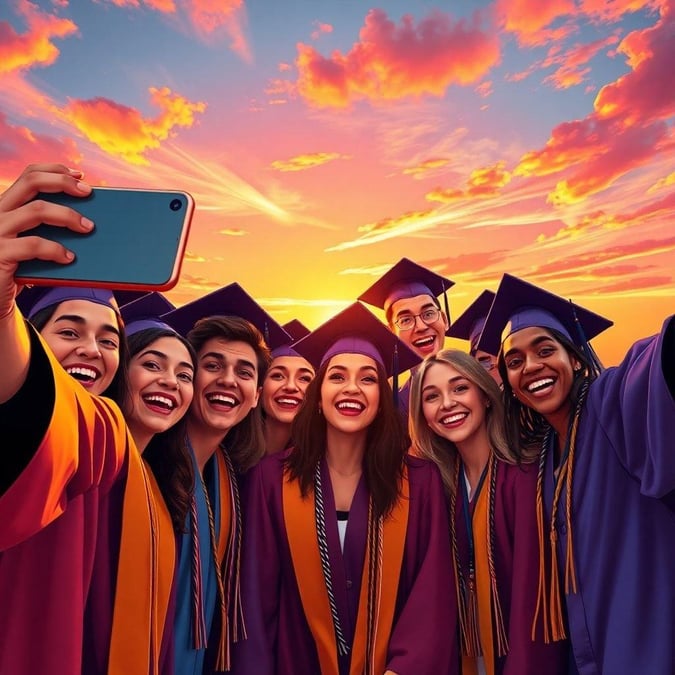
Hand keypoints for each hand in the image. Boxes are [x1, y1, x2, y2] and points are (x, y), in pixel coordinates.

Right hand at [0, 163, 93, 318]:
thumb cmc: (15, 271)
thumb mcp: (27, 242)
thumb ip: (43, 227)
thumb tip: (85, 217)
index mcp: (4, 207)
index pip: (28, 175)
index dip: (56, 171)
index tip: (80, 176)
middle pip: (31, 182)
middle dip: (63, 182)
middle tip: (88, 192)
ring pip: (36, 210)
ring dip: (68, 216)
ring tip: (88, 227)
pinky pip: (34, 245)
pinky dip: (56, 250)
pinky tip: (69, 258)